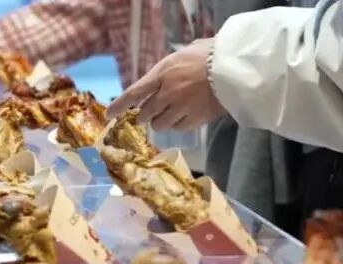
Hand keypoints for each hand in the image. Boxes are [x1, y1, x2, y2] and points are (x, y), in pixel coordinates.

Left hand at [108, 39, 224, 131]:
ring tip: (170, 115)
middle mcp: (167, 93)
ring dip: (161, 122)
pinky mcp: (194, 120)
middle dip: (144, 115)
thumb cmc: (209, 55)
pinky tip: (185, 117)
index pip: (134, 93)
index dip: (119, 105)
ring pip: (160, 125)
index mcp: (161, 74)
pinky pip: (178, 129)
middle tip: (149, 113)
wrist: (232, 68)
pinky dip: (178, 125)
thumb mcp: (181, 55)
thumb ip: (167, 70)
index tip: (110, 114)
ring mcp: (180, 108)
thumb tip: (158, 80)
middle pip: (145, 114)